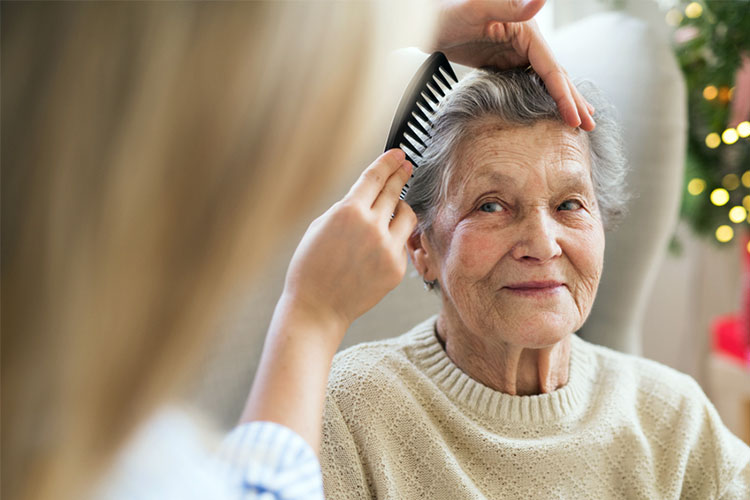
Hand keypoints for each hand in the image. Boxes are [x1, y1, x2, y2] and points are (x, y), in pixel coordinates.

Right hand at [281, 149, 416, 340]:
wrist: (317, 307)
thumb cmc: (311, 269)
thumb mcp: (320, 226)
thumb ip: (346, 208)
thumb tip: (367, 197)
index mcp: (348, 212)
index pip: (375, 177)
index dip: (388, 162)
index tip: (398, 155)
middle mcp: (372, 227)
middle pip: (394, 191)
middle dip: (401, 175)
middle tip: (407, 166)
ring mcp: (387, 248)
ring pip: (407, 216)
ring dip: (402, 207)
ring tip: (395, 208)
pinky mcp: (397, 267)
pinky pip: (402, 243)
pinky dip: (394, 239)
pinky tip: (379, 245)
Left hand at [431, 0, 594, 130]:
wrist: (426, 20)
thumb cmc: (447, 10)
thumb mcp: (478, 8)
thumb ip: (510, 6)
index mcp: (527, 31)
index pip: (552, 69)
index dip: (565, 96)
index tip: (576, 119)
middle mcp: (526, 41)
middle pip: (555, 75)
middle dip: (573, 101)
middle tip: (590, 125)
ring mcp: (515, 52)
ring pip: (544, 81)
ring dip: (562, 100)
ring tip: (578, 119)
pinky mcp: (502, 61)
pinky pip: (527, 83)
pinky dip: (541, 97)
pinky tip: (547, 109)